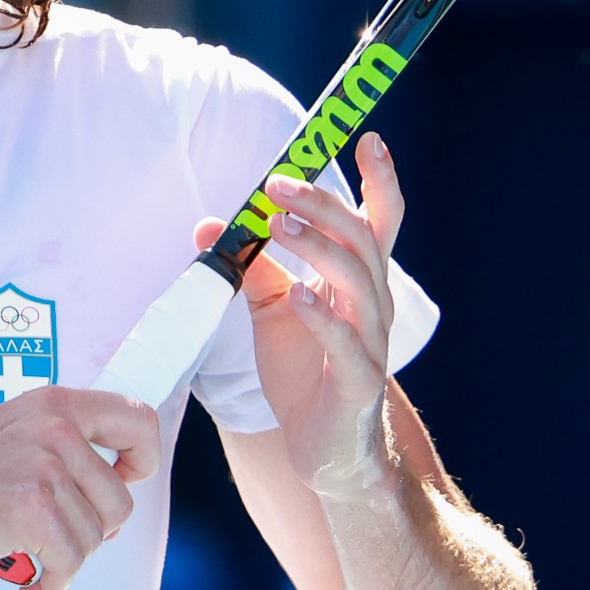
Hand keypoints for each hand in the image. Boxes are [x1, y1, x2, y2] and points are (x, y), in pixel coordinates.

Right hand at [0, 386, 161, 589]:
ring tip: (30, 557)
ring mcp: (44, 467)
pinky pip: (70, 565)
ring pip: (96, 538)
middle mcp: (54, 428)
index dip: (144, 459)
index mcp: (52, 404)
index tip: (125, 479)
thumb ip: (58, 445)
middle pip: (120, 500)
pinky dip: (50, 586)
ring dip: (65, 559)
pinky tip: (27, 587)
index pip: (137, 420)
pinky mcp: (31, 510)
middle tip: (55, 538)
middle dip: (93, 531)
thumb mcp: (7, 436)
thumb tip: (113, 483)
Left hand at [190, 132, 403, 501]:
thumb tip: (211, 225)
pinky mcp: (356, 381)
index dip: (379, 181)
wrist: (326, 453)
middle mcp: (372, 305)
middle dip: (322, 204)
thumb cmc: (305, 375)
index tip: (367, 137)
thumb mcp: (273, 311)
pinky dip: (321, 315)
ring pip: (358, 281)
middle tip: (278, 183)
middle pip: (361, 240)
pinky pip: (344, 342)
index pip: (377, 223)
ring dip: (317, 247)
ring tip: (278, 225)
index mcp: (357, 284)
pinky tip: (296, 295)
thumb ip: (252, 268)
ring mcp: (369, 343)